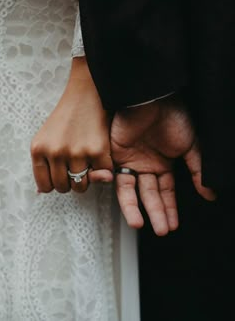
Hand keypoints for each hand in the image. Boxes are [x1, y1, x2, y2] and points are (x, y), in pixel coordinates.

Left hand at [31, 57, 112, 193]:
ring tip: (89, 162)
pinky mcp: (97, 150)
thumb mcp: (46, 137)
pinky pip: (102, 175)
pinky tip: (101, 157)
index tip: (63, 175)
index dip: (56, 183)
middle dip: (72, 180)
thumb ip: (44, 163)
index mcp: (39, 149)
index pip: (45, 186)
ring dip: (88, 178)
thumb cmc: (67, 115)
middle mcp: (56, 152)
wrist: (88, 93)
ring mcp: (77, 152)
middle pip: (64, 187)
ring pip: (82, 186)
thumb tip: (42, 193)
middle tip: (78, 166)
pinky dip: (104, 170)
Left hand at [111, 96, 215, 235]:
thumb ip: (198, 170)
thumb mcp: (191, 146)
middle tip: (162, 230)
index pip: (166, 191)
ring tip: (141, 225)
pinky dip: (124, 195)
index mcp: (164, 163)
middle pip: (150, 194)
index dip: (169, 208)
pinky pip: (118, 179)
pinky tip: (130, 209)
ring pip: (132, 191)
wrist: (153, 98)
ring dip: (136, 209)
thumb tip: (210, 194)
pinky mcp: (117, 156)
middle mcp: (147, 165)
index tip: (173, 225)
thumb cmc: (174, 116)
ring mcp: (132, 161)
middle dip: (156, 213)